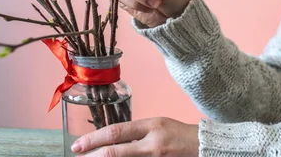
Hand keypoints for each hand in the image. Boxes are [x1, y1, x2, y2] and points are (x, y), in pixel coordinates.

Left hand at [71, 117, 198, 155]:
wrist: (203, 146)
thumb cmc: (179, 134)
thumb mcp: (158, 125)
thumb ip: (137, 133)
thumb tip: (112, 140)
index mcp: (151, 126)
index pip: (117, 132)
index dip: (95, 139)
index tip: (78, 145)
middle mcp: (153, 143)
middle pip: (116, 151)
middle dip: (94, 155)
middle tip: (78, 155)